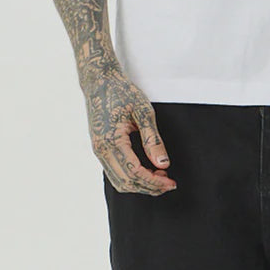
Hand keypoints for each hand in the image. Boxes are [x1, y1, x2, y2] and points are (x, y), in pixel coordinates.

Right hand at [82, 64, 177, 195]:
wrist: (100, 82)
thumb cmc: (122, 92)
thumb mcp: (143, 111)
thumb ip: (153, 139)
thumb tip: (163, 164)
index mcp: (111, 141)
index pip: (134, 173)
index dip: (154, 182)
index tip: (171, 183)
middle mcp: (101, 150)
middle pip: (126, 182)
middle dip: (149, 187)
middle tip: (169, 182)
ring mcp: (98, 151)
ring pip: (118, 181)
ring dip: (140, 184)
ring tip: (160, 177)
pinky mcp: (99, 149)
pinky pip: (114, 172)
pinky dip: (131, 177)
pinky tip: (146, 170)